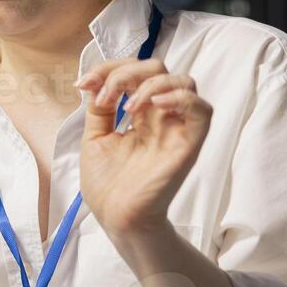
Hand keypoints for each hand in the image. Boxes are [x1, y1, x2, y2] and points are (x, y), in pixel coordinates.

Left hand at [76, 58, 210, 236]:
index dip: (110, 68)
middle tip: (104, 96)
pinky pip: (202, 111)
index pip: (135, 72)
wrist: (117, 218)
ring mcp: (176, 129)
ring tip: (127, 106)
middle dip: (126, 72)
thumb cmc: (108, 184)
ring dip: (150, 83)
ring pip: (183, 82)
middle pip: (159, 69)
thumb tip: (92, 81)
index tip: (84, 83)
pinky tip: (154, 105)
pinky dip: (180, 98)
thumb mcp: (95, 138)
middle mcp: (161, 117)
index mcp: (140, 114)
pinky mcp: (188, 144)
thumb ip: (98, 109)